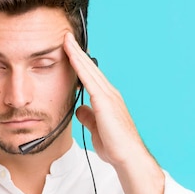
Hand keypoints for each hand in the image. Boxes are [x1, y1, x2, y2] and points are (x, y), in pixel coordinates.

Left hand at [63, 32, 150, 169]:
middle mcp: (109, 93)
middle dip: (77, 52)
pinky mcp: (105, 101)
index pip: (90, 76)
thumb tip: (80, 108)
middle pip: (90, 68)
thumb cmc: (115, 146)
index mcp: (107, 99)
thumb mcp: (96, 128)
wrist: (128, 157)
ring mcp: (109, 96)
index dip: (80, 62)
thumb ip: (89, 117)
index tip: (69, 50)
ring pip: (89, 70)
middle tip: (66, 37)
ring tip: (66, 40)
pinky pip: (89, 79)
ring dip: (77, 54)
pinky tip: (72, 57)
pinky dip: (80, 66)